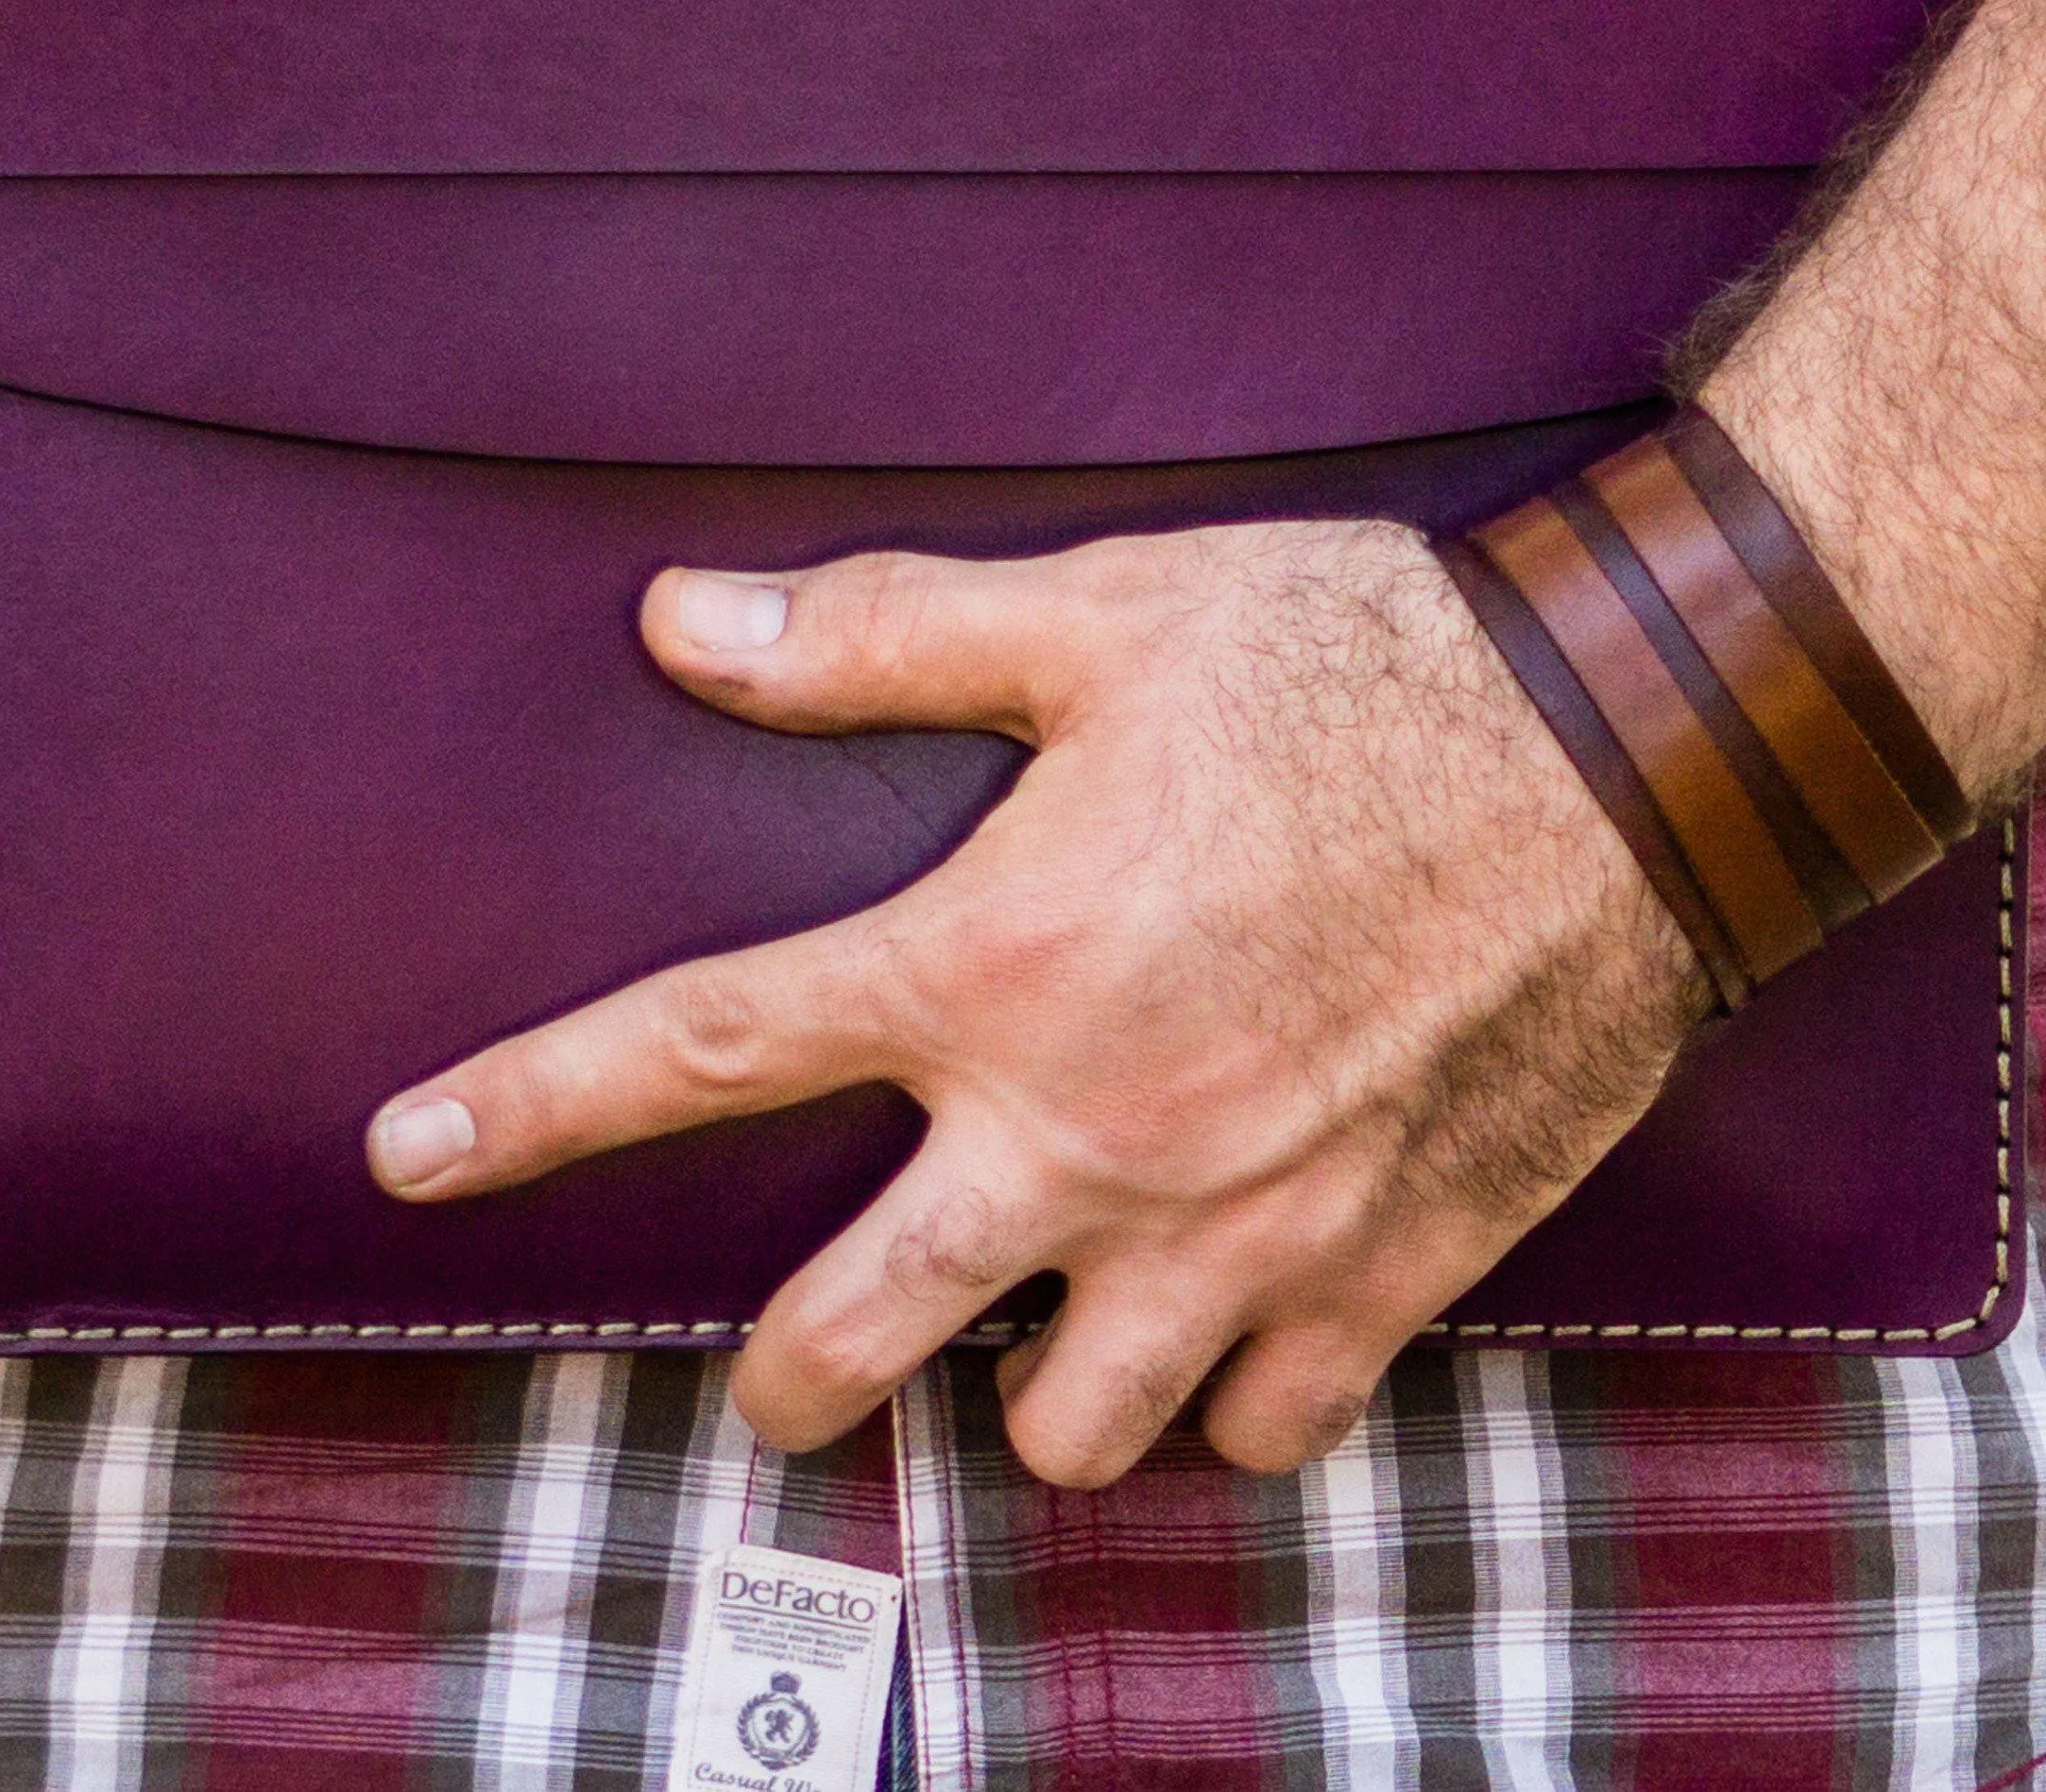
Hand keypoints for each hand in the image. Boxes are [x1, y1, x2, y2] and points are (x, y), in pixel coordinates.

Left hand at [363, 519, 1714, 1486]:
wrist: (1641, 753)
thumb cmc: (1363, 664)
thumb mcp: (1104, 612)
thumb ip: (876, 637)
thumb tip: (677, 625)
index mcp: (991, 959)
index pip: (700, 1050)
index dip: (525, 1112)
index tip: (404, 1161)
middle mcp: (1088, 1131)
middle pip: (852, 1340)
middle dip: (789, 1376)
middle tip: (791, 1359)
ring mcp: (1237, 1231)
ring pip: (1061, 1432)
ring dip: (1029, 1388)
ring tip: (1044, 1314)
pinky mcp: (1382, 1277)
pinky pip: (1260, 1429)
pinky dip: (1228, 1399)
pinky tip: (1226, 1322)